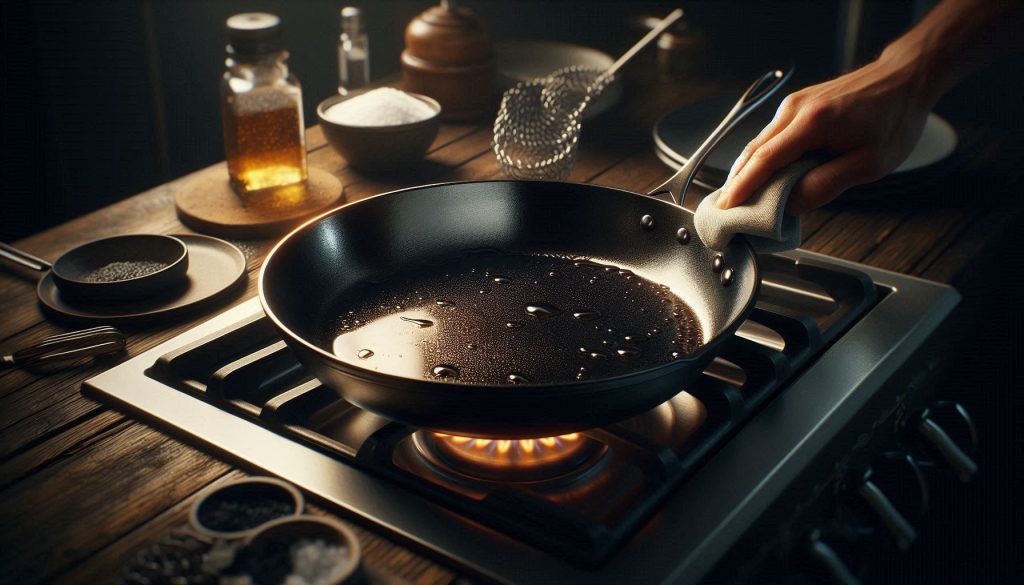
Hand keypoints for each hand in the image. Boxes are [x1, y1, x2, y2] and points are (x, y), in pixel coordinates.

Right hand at [717, 52, 935, 213]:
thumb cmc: (894, 118)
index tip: (727, 207)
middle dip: (737, 183)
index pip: (765, 159)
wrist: (904, 79)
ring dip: (748, 172)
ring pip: (759, 145)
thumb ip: (826, 185)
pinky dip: (762, 160)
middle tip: (727, 212)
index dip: (743, 187)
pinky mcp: (796, 107)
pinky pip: (771, 138)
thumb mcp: (869, 164)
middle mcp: (795, 109)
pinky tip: (763, 178)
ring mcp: (793, 105)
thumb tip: (791, 204)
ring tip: (741, 200)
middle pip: (753, 152)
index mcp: (813, 122)